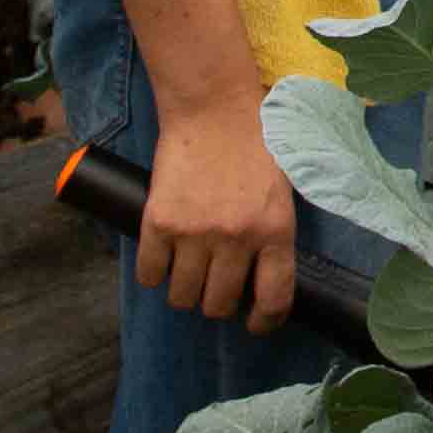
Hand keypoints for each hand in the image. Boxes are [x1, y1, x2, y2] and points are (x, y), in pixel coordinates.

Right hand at [133, 109, 306, 332]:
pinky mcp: (159, 222)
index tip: (254, 324)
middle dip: (215, 302)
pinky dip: (153, 273)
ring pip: (182, 296)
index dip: (263, 322)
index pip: (274, 300)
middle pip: (219, 304)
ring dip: (183, 291)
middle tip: (212, 285)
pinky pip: (149, 274)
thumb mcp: (283, 191)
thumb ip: (274, 234)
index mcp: (275, 231)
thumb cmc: (254, 144)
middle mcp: (236, 238)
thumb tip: (260, 281)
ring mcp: (195, 232)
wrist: (213, 108)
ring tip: (186, 271)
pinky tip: (161, 259)